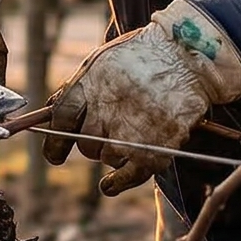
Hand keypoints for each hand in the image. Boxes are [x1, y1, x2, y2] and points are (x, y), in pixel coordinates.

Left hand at [42, 0, 240, 195]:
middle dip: (91, 142)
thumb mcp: (103, 60)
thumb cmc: (144, 55)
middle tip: (109, 131)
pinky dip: (118, 182)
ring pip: (106, 157)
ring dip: (113, 152)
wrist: (189, 55)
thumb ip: (79, 87)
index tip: (55, 156)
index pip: (61, 120)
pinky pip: (128, 175)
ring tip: (133, 133)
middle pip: (85, 143)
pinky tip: (109, 185)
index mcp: (90, 85)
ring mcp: (129, 132)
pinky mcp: (153, 149)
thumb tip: (52, 111)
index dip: (55, 142)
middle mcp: (106, 110)